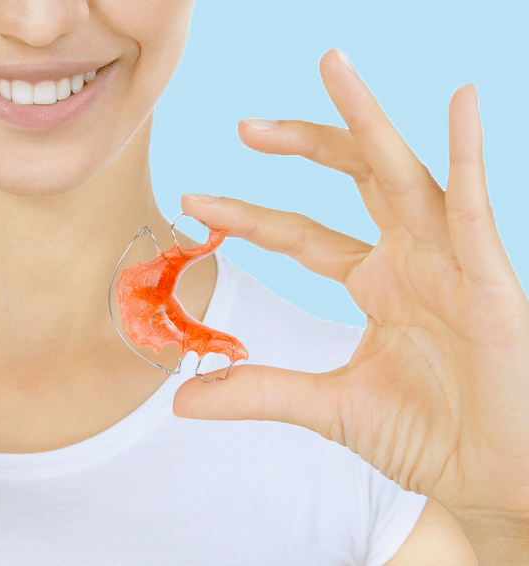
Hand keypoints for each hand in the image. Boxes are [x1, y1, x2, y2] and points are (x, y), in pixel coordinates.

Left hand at [173, 50, 528, 558]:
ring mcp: (450, 262)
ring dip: (369, 119)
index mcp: (377, 282)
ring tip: (333, 66)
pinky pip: (477, 208)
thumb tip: (181, 398)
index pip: (301, 233)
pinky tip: (463, 102)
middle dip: (303, 144)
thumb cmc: (430, 435)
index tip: (194, 201)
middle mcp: (411, 258)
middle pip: (354, 179)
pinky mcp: (490, 280)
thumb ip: (257, 392)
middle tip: (243, 126)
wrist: (493, 477)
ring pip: (406, 173)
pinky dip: (470, 155)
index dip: (249, 215)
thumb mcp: (327, 409)